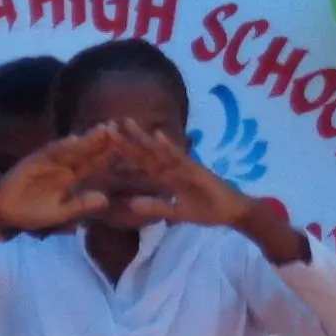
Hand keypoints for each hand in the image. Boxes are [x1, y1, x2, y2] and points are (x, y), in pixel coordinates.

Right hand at [0, 129, 114, 232]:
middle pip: (85, 152)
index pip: (93, 165)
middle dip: (100, 140)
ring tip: (102, 130)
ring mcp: (48, 162)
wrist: (3, 212)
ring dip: (85, 139)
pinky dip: (60, 147)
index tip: (125, 147)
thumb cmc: (31, 213)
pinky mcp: (33, 161)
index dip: (107, 156)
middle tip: (118, 127)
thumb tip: (105, 199)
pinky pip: (49, 153)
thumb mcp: (60, 213)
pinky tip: (74, 140)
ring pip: (70, 149)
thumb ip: (80, 205)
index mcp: (72, 179)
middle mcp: (62, 167)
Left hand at [108, 126, 308, 262]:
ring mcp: (184, 166)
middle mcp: (172, 167)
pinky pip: (181, 158)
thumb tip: (130, 205)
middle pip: (144, 152)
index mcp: (166, 177)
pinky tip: (158, 136)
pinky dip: (171, 147)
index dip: (122, 154)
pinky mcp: (197, 169)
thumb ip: (155, 207)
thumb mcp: (177, 213)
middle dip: (125, 140)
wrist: (233, 212)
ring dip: (143, 137)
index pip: (140, 163)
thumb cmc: (208, 210)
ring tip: (126, 123)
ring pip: (159, 150)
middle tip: (104, 126)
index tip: (102, 146)